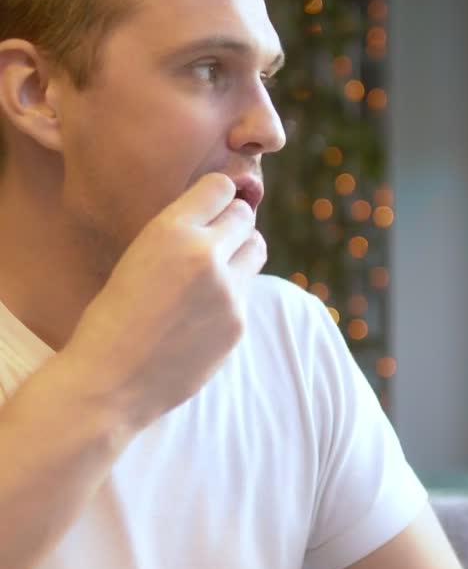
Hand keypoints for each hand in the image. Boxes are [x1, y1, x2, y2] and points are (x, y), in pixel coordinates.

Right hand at [62, 173, 265, 429]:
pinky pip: (246, 292)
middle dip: (232, 223)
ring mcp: (228, 291)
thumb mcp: (137, 257)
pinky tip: (202, 312)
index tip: (211, 207)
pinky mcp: (238, 323)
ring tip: (216, 270)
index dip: (217, 196)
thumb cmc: (112, 318)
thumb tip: (217, 220)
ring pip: (256, 249)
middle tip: (215, 239)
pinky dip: (231, 294)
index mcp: (171, 231)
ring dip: (241, 252)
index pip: (221, 187)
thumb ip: (179, 237)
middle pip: (245, 216)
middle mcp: (205, 254)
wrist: (110, 381)